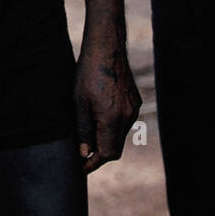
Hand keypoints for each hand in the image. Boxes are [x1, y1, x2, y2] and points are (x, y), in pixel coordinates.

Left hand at [74, 37, 140, 172]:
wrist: (106, 48)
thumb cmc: (88, 73)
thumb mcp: (79, 102)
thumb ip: (83, 130)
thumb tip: (84, 153)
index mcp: (112, 118)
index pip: (107, 153)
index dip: (94, 163)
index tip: (82, 168)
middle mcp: (127, 116)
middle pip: (115, 148)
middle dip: (100, 153)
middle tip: (82, 153)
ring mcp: (133, 108)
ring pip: (120, 135)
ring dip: (106, 138)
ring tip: (89, 132)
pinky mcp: (135, 101)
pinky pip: (125, 121)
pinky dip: (113, 126)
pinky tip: (100, 116)